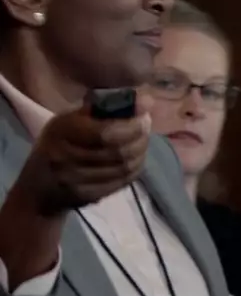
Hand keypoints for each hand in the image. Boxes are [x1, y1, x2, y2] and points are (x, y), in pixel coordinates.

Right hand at [14, 93, 152, 215]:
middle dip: (140, 137)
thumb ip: (101, 109)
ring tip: (142, 140)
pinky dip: (136, 166)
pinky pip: (123, 181)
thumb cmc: (58, 144)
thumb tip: (143, 99)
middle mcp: (67, 157)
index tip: (144, 115)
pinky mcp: (89, 195)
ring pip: (124, 167)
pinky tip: (136, 157)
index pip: (105, 132)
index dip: (131, 125)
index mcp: (61, 131)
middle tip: (146, 127)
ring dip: (141, 151)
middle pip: (118, 151)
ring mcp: (77, 180)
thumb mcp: (68, 120)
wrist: (39, 186)